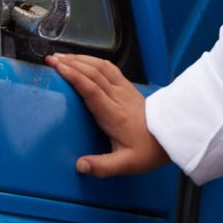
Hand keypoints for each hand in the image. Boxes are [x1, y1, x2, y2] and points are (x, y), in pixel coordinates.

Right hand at [47, 52, 170, 176]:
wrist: (172, 137)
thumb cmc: (148, 150)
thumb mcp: (126, 164)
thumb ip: (102, 166)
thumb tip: (80, 166)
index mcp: (115, 115)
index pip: (92, 90)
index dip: (75, 77)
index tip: (58, 68)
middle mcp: (119, 98)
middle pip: (94, 74)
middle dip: (71, 63)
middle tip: (51, 59)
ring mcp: (125, 90)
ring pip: (102, 67)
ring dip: (81, 59)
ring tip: (62, 56)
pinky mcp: (129, 88)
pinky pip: (110, 69)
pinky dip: (94, 61)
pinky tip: (84, 60)